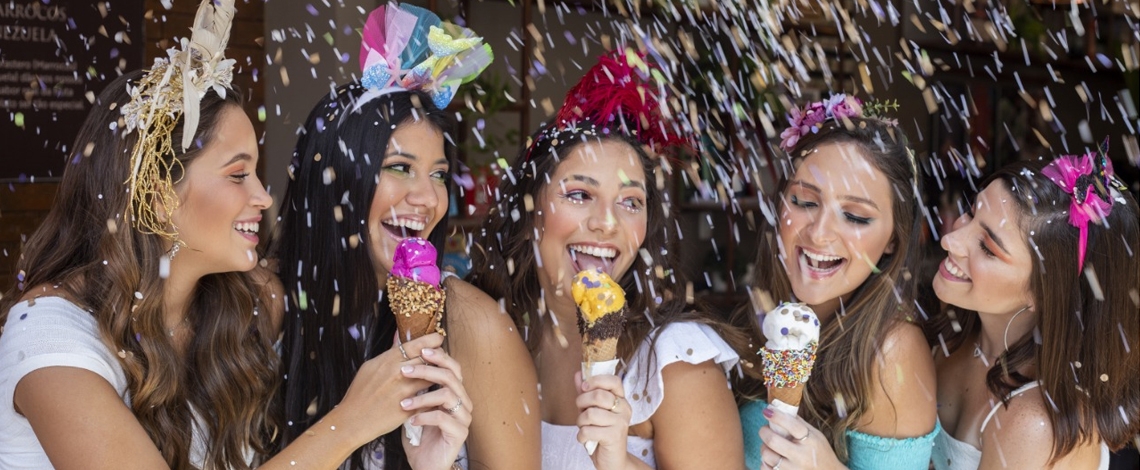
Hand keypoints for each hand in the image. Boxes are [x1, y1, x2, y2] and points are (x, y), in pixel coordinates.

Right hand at [337, 333, 442, 444]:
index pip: (419, 344)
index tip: (438, 339)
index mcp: (389, 360)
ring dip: (438, 375)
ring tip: (439, 375)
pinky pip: (429, 397)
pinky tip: (434, 393)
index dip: (433, 340)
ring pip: (432, 377)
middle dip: (439, 357)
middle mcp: (399, 372)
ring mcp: (405, 390)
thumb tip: (399, 336)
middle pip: (429, 359)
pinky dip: (433, 393)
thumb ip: (389, 352)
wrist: (353, 420)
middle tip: (442, 358)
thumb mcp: (370, 367)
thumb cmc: (360, 392)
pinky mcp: (410, 407)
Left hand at [401, 345, 470, 469]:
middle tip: (406, 370)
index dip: (438, 356)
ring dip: (423, 396)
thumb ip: (411, 384)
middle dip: (428, 369)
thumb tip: (400, 354)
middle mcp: (463, 402)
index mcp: (454, 392)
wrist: (424, 463)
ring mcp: (463, 417)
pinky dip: (424, 416)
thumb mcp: (412, 405)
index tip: (418, 351)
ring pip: (448, 394)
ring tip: (403, 403)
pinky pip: (443, 418)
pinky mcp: (460, 433)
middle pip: (452, 376)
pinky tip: (411, 420)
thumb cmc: (418, 434)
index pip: (452, 367)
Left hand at [575, 371, 632, 469]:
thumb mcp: (592, 410)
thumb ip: (586, 393)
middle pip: (598, 396)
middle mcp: (624, 409)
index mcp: (621, 400)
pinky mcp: (614, 437)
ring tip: (583, 427)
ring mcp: (621, 423)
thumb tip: (578, 374)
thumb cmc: (601, 433)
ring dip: (580, 421)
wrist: (612, 460)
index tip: (584, 387)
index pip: (614, 381)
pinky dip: (581, 435)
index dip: (597, 380)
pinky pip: (589, 430)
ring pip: (591, 414)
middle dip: (581, 402)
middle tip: (581, 411)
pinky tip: (585, 438)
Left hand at [757, 406, 844, 469]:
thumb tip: (780, 407)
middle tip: (764, 429)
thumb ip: (799, 423)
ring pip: (767, 456)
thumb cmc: (821, 453)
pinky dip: (765, 462)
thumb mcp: (816, 435)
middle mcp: (802, 456)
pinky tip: (772, 459)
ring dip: (764, 448)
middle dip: (764, 431)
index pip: (792, 425)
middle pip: (773, 441)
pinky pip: (765, 468)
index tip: (767, 411)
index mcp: (811, 441)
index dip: (777, 416)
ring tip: (769, 446)